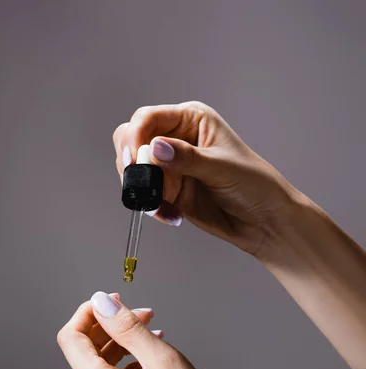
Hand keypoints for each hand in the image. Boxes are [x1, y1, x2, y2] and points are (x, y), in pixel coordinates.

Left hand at [57, 291, 237, 368]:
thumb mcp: (161, 357)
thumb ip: (125, 326)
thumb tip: (100, 302)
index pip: (71, 338)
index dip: (88, 313)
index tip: (112, 302)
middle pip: (84, 357)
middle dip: (110, 330)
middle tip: (145, 316)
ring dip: (119, 351)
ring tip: (153, 338)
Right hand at [113, 101, 296, 259]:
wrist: (264, 221)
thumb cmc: (255, 185)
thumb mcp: (222, 167)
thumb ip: (186, 158)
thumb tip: (153, 148)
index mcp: (191, 120)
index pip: (148, 118)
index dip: (136, 136)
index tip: (135, 159)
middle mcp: (176, 139)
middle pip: (132, 140)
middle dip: (132, 164)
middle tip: (142, 185)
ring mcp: (171, 166)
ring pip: (134, 170)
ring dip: (141, 189)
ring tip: (163, 205)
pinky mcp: (169, 191)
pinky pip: (145, 195)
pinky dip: (150, 206)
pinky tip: (171, 215)